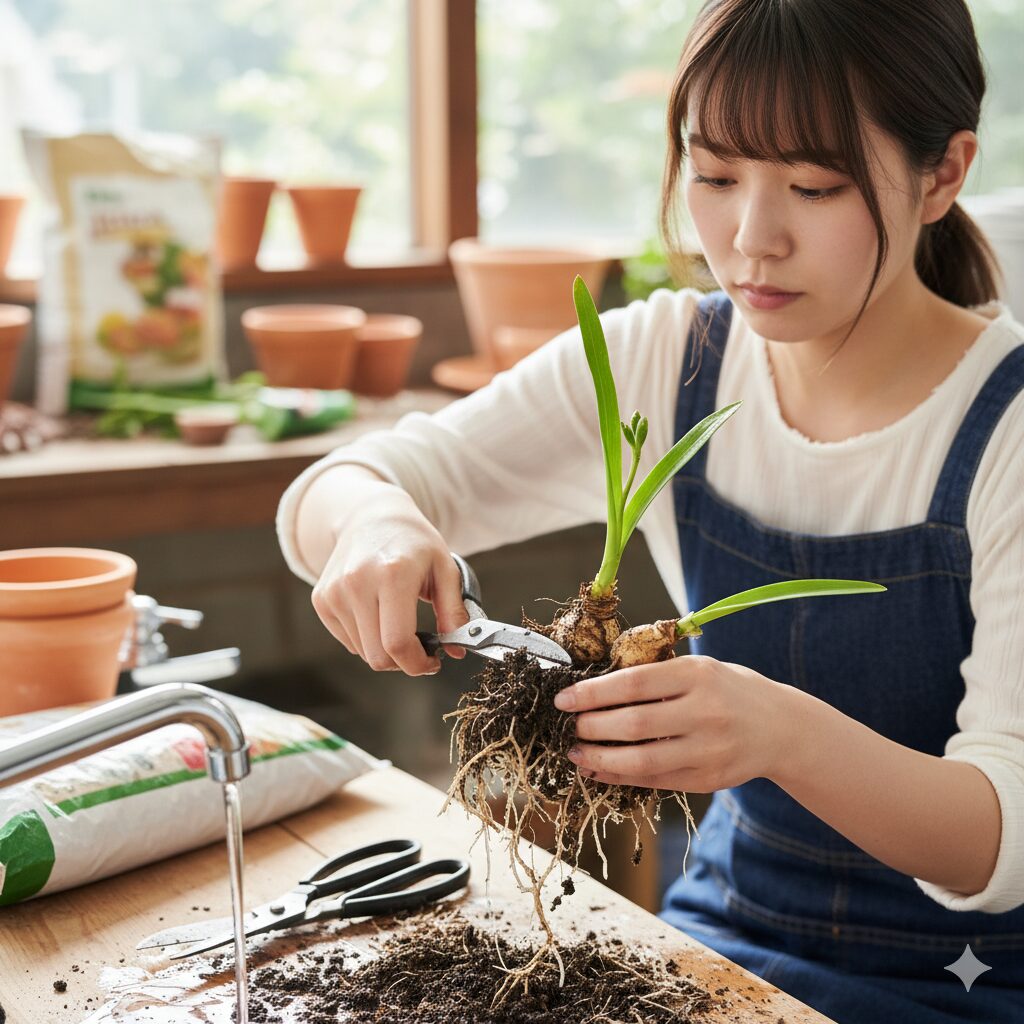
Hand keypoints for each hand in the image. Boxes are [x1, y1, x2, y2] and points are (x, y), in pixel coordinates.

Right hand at [306, 468, 469, 675]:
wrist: (373, 516)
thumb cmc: (414, 543)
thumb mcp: (445, 568)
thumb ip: (454, 610)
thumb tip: (458, 649)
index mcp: (393, 575)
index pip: (398, 643)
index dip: (417, 664)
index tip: (432, 662)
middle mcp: (358, 583)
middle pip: (377, 656)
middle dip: (402, 662)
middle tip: (419, 648)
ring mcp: (335, 592)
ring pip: (362, 652)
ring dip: (384, 648)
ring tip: (398, 622)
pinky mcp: (322, 599)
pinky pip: (348, 641)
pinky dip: (366, 638)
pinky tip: (378, 614)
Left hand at [553, 655, 791, 791]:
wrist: (782, 728)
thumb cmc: (729, 690)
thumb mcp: (700, 668)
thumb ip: (657, 676)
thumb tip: (596, 688)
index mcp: (698, 674)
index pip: (633, 682)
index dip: (593, 692)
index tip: (564, 698)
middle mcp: (704, 712)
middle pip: (634, 723)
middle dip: (591, 726)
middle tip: (565, 725)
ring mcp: (708, 749)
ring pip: (641, 760)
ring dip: (600, 758)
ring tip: (575, 752)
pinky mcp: (707, 779)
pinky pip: (654, 780)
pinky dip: (620, 776)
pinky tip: (598, 769)